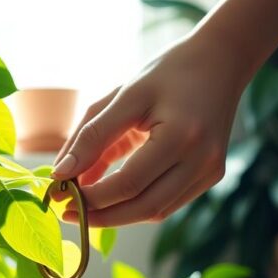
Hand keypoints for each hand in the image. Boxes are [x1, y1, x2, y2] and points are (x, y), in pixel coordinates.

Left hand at [52, 35, 248, 226]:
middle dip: (101, 216)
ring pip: (156, 211)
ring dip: (117, 214)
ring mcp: (210, 172)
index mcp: (181, 136)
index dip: (91, 197)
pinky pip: (167, 201)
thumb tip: (61, 174)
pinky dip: (136, 202)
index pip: (128, 183)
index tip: (59, 197)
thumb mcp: (123, 96)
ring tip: (84, 204)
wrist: (219, 62)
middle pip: (144, 208)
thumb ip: (91, 136)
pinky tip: (111, 194)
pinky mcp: (210, 175)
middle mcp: (202, 160)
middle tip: (68, 212)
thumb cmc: (166, 73)